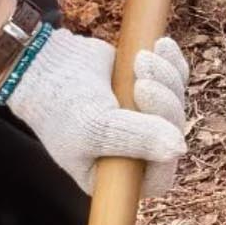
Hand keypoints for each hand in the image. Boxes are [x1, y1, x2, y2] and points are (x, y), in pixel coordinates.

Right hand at [0, 23, 186, 186]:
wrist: (45, 64)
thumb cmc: (62, 106)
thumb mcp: (96, 128)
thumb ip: (137, 138)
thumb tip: (179, 147)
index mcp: (116, 177)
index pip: (157, 179)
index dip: (164, 154)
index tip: (152, 121)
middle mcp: (134, 152)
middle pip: (172, 134)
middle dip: (165, 104)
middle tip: (142, 82)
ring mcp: (144, 119)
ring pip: (177, 102)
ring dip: (167, 78)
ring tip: (141, 59)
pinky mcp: (150, 88)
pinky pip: (176, 79)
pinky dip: (171, 62)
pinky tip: (160, 46)